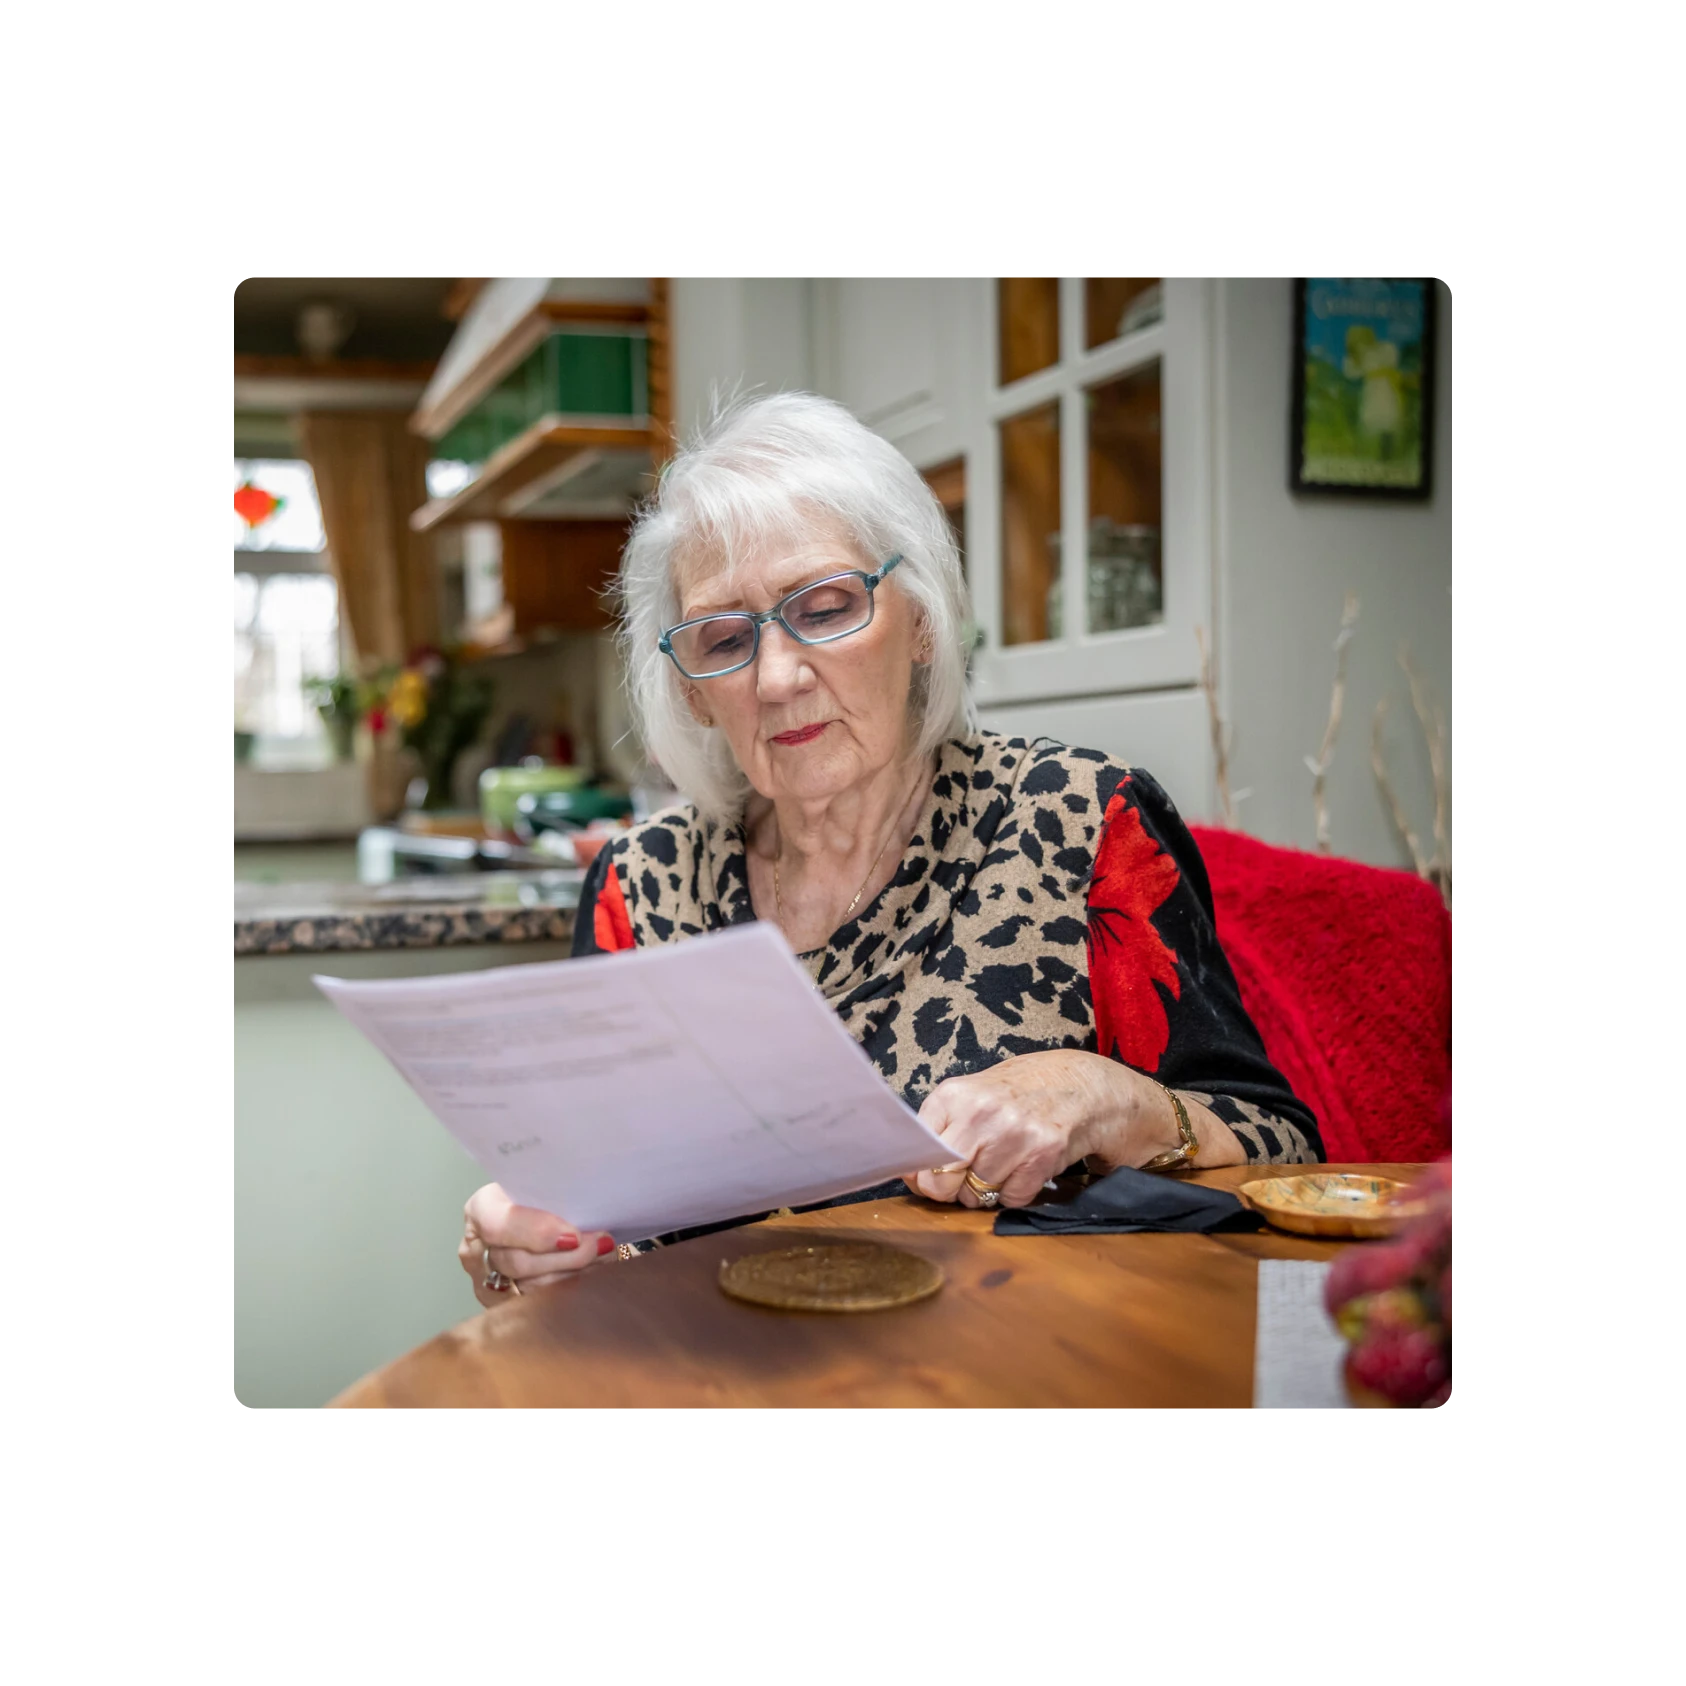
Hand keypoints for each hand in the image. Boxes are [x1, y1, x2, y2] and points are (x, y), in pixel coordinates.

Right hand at [459, 1183, 618, 1308]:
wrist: (533, 1215)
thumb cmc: (539, 1196)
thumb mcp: (542, 1184)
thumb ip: (557, 1195)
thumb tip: (591, 1216)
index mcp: (481, 1209)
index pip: (499, 1225)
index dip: (538, 1233)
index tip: (574, 1236)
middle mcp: (476, 1249)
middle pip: (518, 1263)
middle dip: (566, 1258)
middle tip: (599, 1245)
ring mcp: (486, 1281)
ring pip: (530, 1289)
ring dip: (572, 1275)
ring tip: (601, 1258)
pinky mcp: (503, 1305)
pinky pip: (537, 1305)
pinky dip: (568, 1290)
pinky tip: (590, 1275)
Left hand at [902, 1050, 1216, 1208]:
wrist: (1078, 1085)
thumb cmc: (1015, 1095)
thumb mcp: (970, 1098)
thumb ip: (939, 1131)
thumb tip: (909, 1176)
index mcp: (954, 1095)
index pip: (918, 1155)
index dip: (922, 1172)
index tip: (930, 1173)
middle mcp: (981, 1113)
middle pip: (941, 1183)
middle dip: (950, 1189)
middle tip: (967, 1175)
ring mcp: (1014, 1134)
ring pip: (975, 1197)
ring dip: (985, 1191)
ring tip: (1002, 1163)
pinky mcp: (1042, 1155)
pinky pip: (1010, 1200)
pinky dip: (1015, 1193)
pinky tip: (1024, 1167)